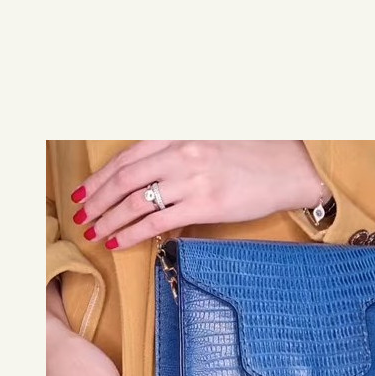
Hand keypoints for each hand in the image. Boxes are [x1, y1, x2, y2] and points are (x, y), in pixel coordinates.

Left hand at [71, 140, 327, 249]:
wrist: (292, 168)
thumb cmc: (255, 154)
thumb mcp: (210, 140)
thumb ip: (177, 153)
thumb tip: (149, 178)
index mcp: (179, 133)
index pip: (127, 157)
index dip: (100, 177)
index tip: (84, 192)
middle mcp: (181, 152)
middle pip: (124, 179)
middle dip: (97, 201)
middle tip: (82, 217)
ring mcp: (192, 178)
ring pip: (135, 202)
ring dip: (109, 219)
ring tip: (95, 233)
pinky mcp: (205, 204)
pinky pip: (158, 221)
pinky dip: (133, 233)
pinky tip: (120, 241)